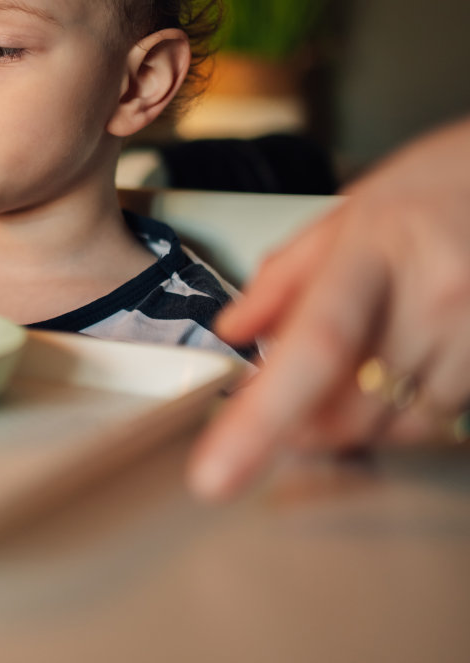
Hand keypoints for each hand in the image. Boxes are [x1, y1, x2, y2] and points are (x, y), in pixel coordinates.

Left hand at [191, 116, 469, 500]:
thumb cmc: (435, 189)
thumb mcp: (350, 213)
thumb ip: (286, 276)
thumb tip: (233, 332)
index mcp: (375, 247)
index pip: (313, 345)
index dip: (263, 417)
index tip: (215, 474)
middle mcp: (436, 293)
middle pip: (355, 407)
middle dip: (305, 425)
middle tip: (285, 405)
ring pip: (403, 426)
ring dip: (365, 419)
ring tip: (368, 360)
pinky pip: (447, 418)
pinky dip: (413, 412)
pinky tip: (411, 365)